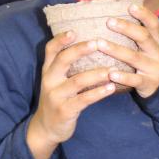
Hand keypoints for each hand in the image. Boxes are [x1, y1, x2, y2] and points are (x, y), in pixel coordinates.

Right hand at [27, 30, 115, 158]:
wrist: (46, 128)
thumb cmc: (58, 99)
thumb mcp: (56, 81)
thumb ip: (66, 66)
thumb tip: (90, 44)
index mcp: (48, 71)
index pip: (50, 50)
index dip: (61, 39)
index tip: (74, 30)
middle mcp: (49, 80)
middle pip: (63, 60)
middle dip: (80, 50)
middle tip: (98, 42)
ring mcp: (56, 96)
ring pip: (77, 81)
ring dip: (96, 74)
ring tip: (112, 69)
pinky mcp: (65, 110)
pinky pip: (84, 99)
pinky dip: (98, 92)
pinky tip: (111, 88)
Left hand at [97, 3, 158, 97]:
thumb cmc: (150, 59)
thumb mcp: (150, 46)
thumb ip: (137, 33)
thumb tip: (112, 15)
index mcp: (157, 40)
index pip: (154, 24)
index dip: (144, 14)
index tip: (131, 6)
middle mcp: (157, 52)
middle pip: (143, 37)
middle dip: (126, 28)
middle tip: (109, 21)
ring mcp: (153, 68)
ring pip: (134, 57)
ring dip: (116, 50)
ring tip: (100, 43)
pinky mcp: (148, 83)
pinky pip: (135, 80)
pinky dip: (123, 76)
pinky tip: (110, 74)